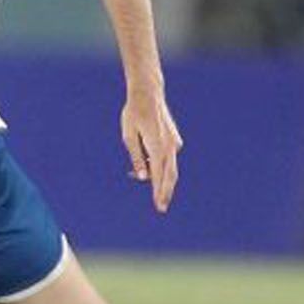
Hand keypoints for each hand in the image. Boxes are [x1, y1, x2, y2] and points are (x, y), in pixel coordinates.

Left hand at [121, 92, 182, 212]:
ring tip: (150, 188)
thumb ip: (136, 158)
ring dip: (161, 179)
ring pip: (170, 167)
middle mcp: (170, 146)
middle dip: (165, 192)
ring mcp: (174, 142)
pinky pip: (168, 158)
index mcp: (157, 146)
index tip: (159, 206)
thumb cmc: (134, 114)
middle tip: (161, 208)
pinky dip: (160, 165)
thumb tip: (144, 177)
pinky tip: (147, 166)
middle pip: (170, 175)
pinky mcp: (174, 140)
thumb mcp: (128, 136)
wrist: (148, 94)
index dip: (158, 192)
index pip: (159, 175)